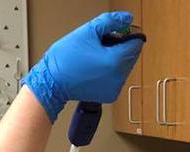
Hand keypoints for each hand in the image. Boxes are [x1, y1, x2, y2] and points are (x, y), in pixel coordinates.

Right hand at [22, 12, 144, 121]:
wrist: (52, 82)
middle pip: (132, 55)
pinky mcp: (109, 95)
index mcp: (116, 61)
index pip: (137, 43)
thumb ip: (111, 21)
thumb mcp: (88, 31)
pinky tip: (95, 68)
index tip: (119, 30)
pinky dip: (110, 71)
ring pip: (125, 67)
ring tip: (96, 56)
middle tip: (102, 43)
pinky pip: (117, 78)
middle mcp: (118, 77)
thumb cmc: (65, 59)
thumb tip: (126, 18)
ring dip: (116, 59)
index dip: (130, 33)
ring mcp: (115, 88)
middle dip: (121, 46)